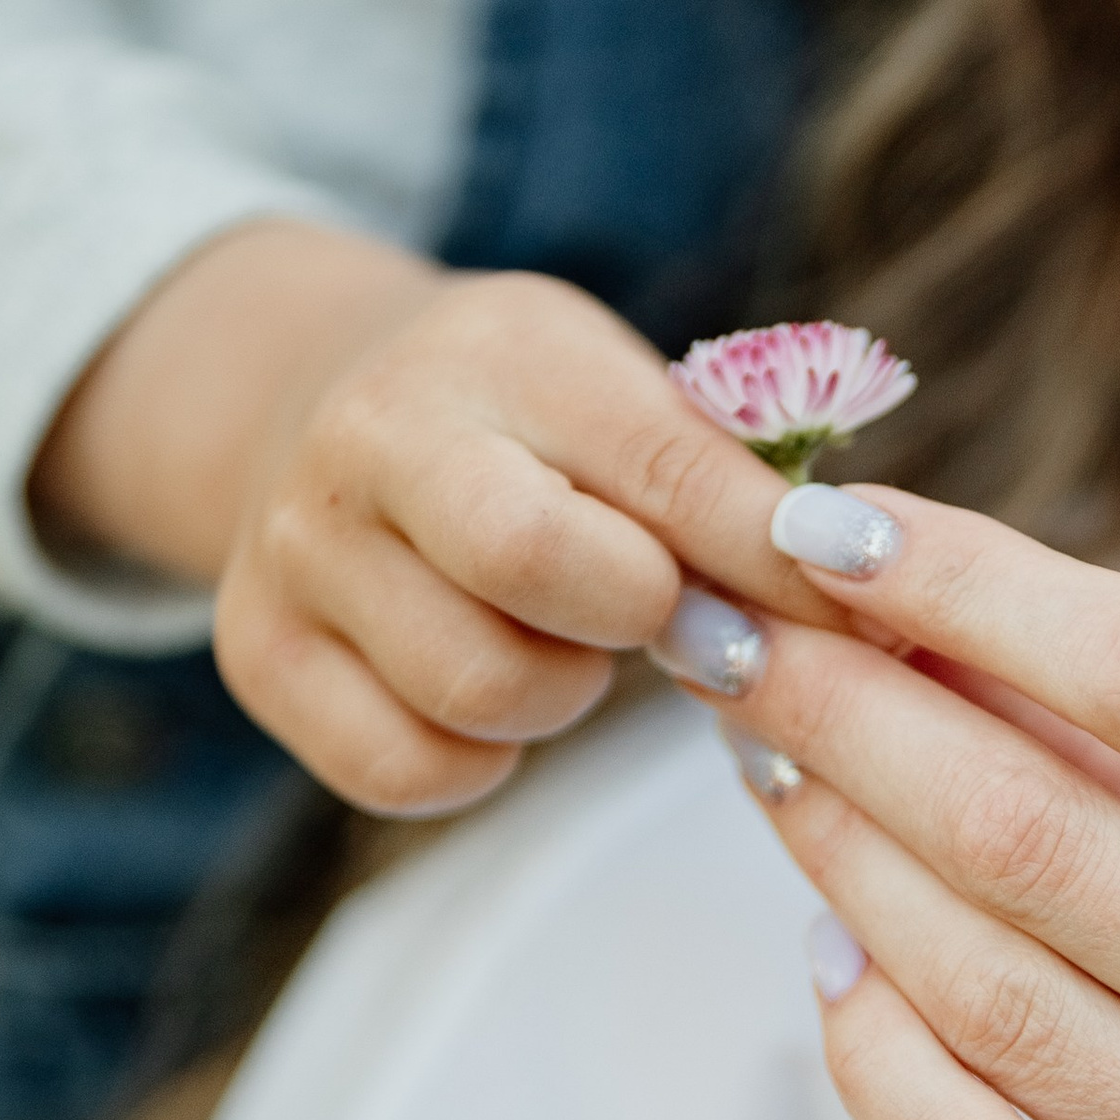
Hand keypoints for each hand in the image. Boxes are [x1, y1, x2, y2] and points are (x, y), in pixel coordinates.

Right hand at [33, 222, 833, 814]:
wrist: (312, 401)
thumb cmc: (526, 419)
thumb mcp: (620, 394)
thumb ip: (727, 481)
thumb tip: (862, 589)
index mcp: (503, 350)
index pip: (664, 465)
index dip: (769, 557)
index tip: (848, 608)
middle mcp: (375, 435)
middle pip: (535, 563)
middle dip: (640, 616)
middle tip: (674, 621)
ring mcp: (299, 548)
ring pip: (479, 688)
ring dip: (562, 695)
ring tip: (567, 643)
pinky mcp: (258, 654)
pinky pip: (406, 769)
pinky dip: (477, 760)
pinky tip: (491, 688)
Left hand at [726, 484, 1119, 1119]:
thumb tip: (968, 639)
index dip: (975, 589)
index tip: (834, 521)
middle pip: (1038, 835)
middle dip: (848, 708)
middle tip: (729, 630)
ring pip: (986, 999)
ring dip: (838, 860)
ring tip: (768, 767)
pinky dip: (874, 1059)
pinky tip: (835, 971)